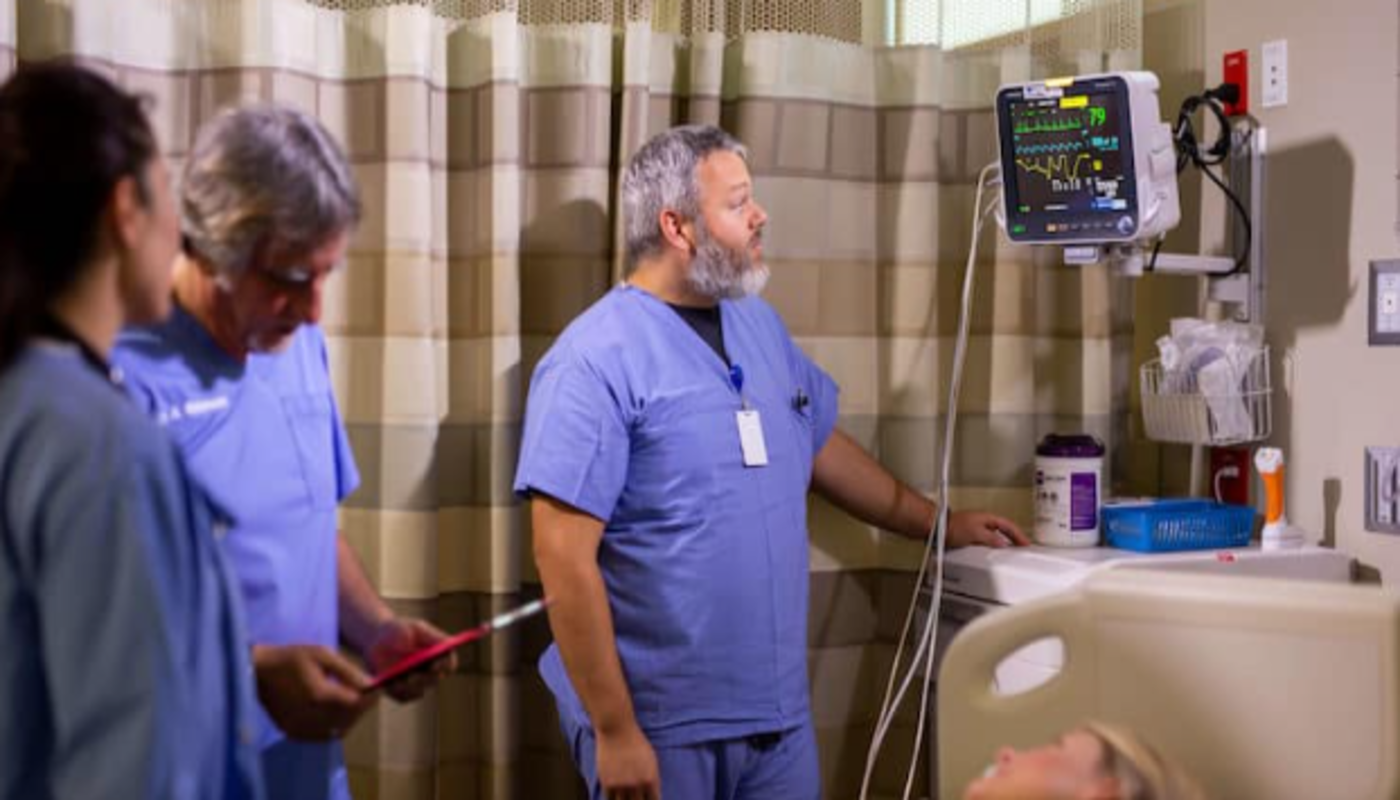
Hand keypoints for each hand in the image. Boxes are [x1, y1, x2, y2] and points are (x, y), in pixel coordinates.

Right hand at [252, 644, 374, 740]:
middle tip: (368, 695)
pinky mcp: (292, 732)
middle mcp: (310, 716)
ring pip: (338, 730)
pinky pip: (322, 736)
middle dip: (362, 707)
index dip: (371, 697)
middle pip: (350, 718)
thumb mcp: (323, 655)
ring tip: (353, 701)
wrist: (257, 672)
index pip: (356, 704)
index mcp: (319, 695)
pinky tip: (335, 712)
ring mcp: (300, 727)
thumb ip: (348, 671)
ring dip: (350, 718)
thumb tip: (371, 684)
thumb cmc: (291, 658)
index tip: (378, 688)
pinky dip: (335, 726)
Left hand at [362, 617, 456, 701]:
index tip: (435, 664)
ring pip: (419, 691)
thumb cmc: (397, 631)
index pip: (449, 663)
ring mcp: (418, 683)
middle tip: (413, 676)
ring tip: (398, 680)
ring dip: (409, 687)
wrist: (378, 640)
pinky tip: (389, 684)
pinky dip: (397, 691)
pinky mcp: (404, 691)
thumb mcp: (409, 628)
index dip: (445, 665)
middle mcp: (431, 671)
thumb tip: (424, 650)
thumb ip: (418, 637)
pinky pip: (404, 697)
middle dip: (424, 678)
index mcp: (439, 653)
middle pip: (434, 679)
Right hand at [596, 724, 660, 799]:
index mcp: (651, 779)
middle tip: (636, 798)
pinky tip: (615, 797)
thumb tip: (651, 794)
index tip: (646, 799)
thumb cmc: (635, 742)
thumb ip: (651, 778)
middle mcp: (637, 785)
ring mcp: (622, 786)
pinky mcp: (607, 784)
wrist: (616, 729)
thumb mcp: (651, 760)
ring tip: (625, 798)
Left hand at [947, 510, 1030, 548]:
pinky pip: (986, 542)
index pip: (1009, 526)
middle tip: (1021, 548)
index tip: (1026, 544)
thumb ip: (991, 539)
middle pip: (1004, 530)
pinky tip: (991, 555)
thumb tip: (1002, 544)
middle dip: (1014, 539)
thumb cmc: (952, 526)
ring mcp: (976, 528)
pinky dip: (992, 548)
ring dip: (1003, 544)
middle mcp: (983, 522)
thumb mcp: (976, 533)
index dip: (1019, 535)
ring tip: (1009, 553)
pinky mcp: (970, 536)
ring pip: (995, 536)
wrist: (936, 529)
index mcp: (988, 518)